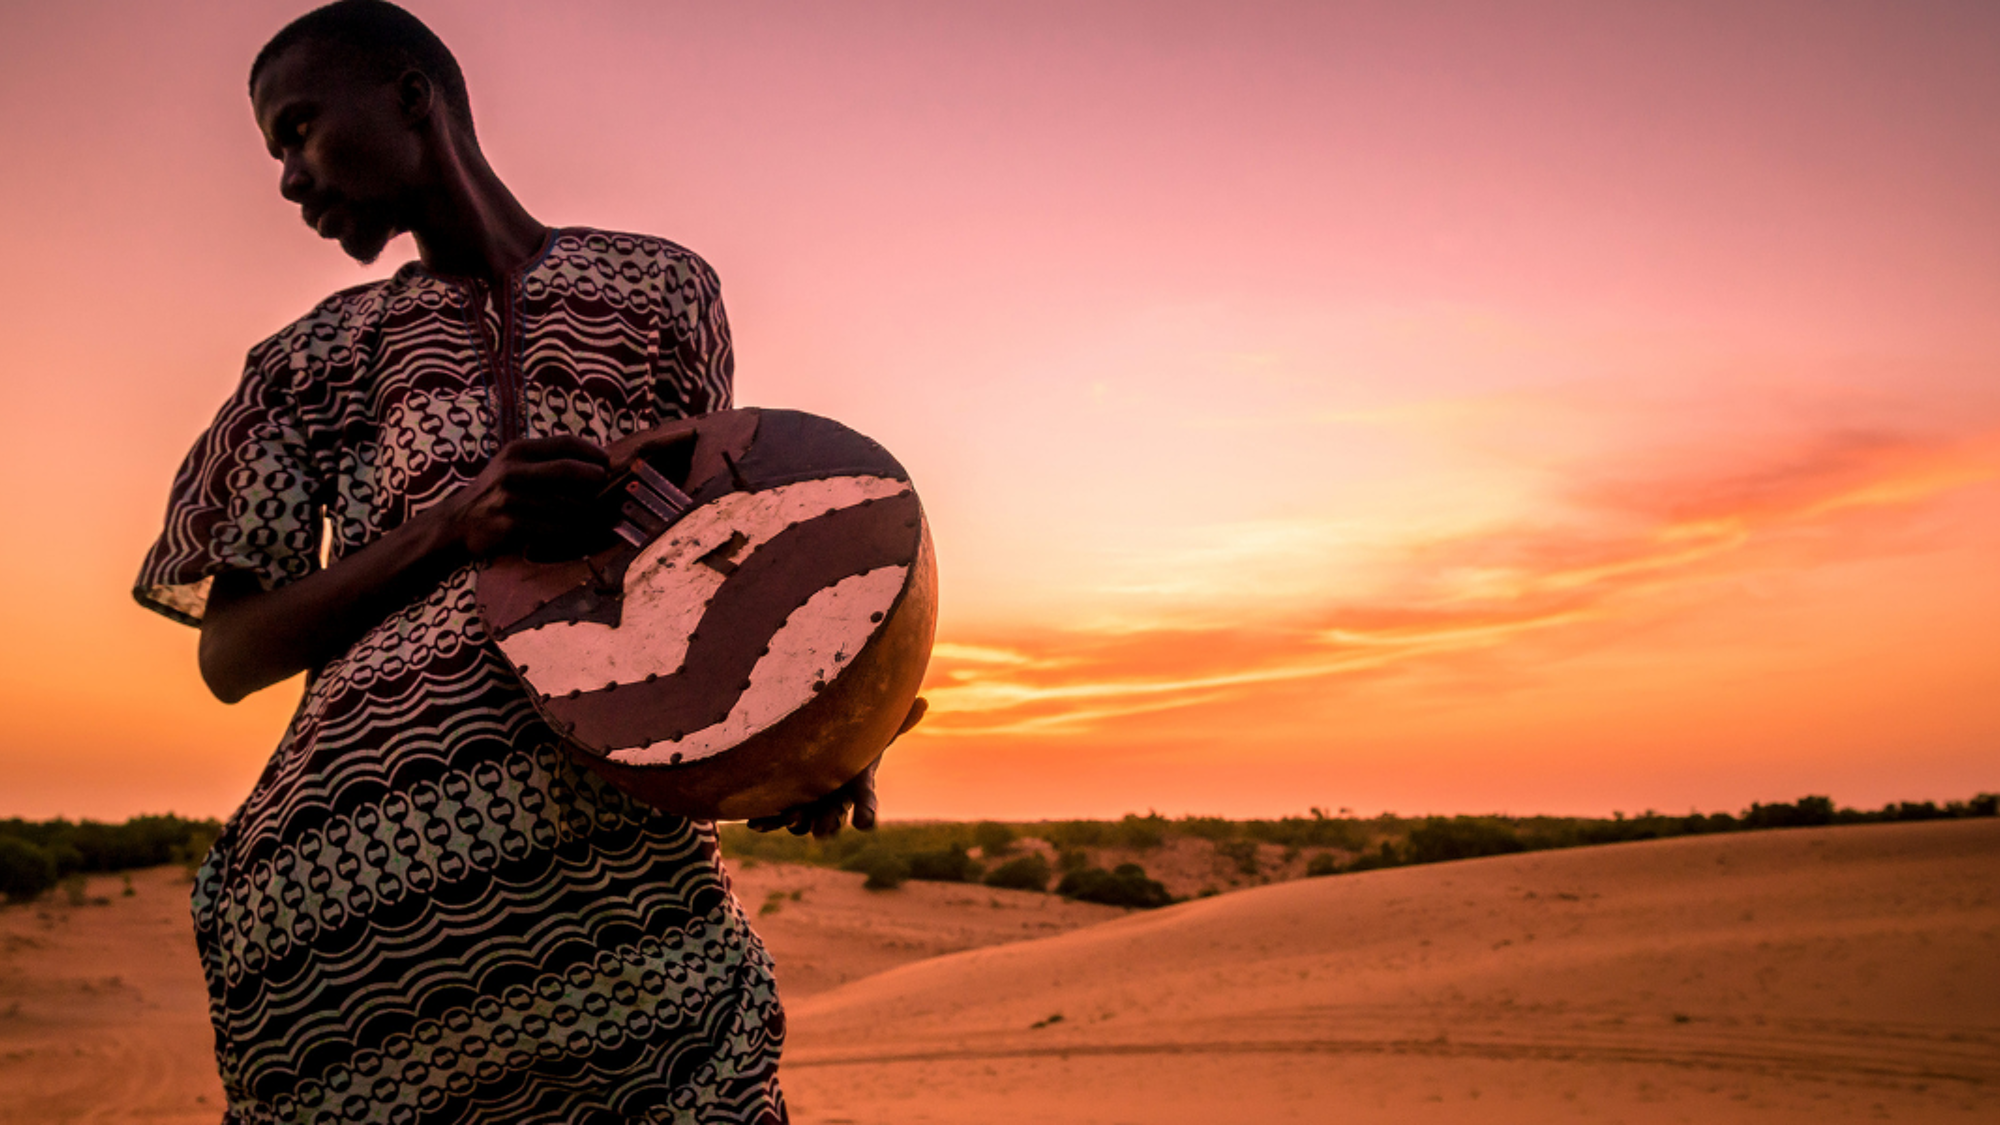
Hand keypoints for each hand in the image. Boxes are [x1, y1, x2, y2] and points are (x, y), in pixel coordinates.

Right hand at [443, 436, 609, 557]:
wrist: (458, 522)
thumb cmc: (497, 491)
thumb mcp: (514, 465)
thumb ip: (546, 459)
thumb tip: (595, 460)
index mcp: (517, 451)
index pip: (564, 443)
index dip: (591, 451)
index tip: (607, 461)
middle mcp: (512, 471)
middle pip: (567, 470)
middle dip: (594, 477)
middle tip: (606, 484)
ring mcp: (511, 498)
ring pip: (565, 504)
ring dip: (586, 510)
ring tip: (595, 512)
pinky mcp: (511, 524)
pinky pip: (555, 528)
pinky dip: (571, 530)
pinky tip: (577, 530)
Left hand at [748, 698, 926, 838]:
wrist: (826, 748)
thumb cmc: (854, 738)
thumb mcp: (874, 727)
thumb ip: (896, 719)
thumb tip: (926, 703)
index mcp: (854, 783)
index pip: (865, 800)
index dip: (867, 812)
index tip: (866, 825)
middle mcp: (833, 797)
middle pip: (833, 813)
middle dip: (828, 823)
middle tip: (823, 832)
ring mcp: (810, 801)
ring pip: (804, 817)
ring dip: (796, 822)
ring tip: (790, 822)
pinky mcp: (786, 799)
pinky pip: (776, 814)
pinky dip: (767, 820)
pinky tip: (754, 825)